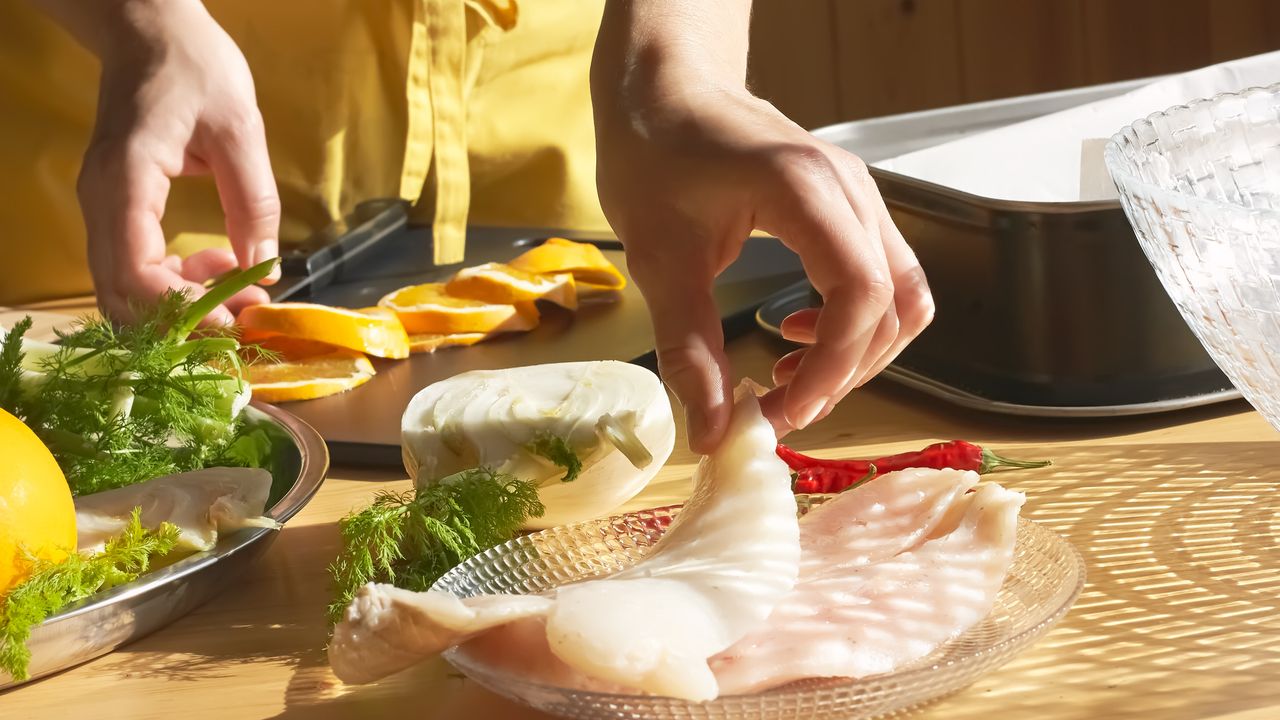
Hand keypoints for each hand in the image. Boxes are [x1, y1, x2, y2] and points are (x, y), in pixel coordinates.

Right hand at [74, 0, 278, 323]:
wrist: (149, 31)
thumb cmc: (194, 68)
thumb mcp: (240, 129)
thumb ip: (254, 202)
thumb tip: (266, 269)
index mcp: (127, 180)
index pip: (137, 274)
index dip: (186, 311)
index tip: (239, 320)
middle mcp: (102, 202)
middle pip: (124, 295)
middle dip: (186, 320)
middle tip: (247, 315)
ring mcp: (103, 208)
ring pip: (127, 288)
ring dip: (183, 304)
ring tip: (242, 290)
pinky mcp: (115, 210)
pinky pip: (134, 266)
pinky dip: (175, 281)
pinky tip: (220, 263)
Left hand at [595, 87, 933, 451]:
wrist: (665, 88)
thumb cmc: (655, 153)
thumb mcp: (659, 260)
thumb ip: (689, 348)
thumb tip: (711, 434)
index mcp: (804, 189)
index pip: (860, 292)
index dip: (834, 366)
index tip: (785, 410)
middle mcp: (849, 188)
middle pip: (893, 302)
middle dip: (845, 371)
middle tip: (783, 409)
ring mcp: (856, 193)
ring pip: (900, 292)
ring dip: (857, 350)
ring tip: (794, 380)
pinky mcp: (848, 204)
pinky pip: (881, 273)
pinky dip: (854, 319)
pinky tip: (796, 334)